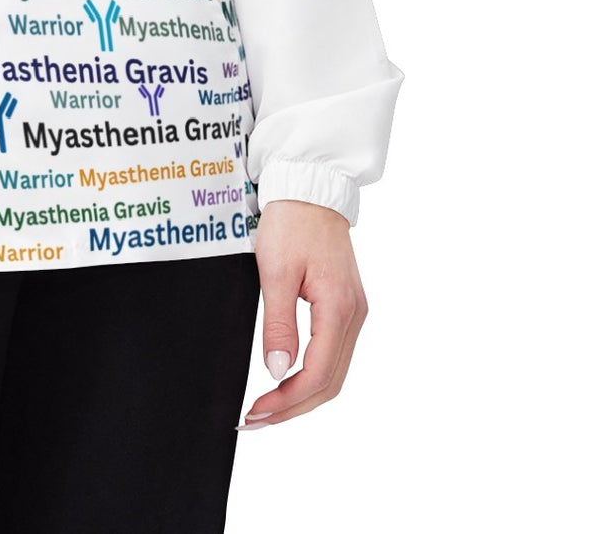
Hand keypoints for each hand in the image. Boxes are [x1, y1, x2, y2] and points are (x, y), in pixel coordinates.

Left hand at [238, 200, 368, 428]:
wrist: (309, 189)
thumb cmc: (290, 222)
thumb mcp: (275, 271)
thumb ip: (278, 324)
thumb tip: (278, 371)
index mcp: (338, 307)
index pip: (317, 373)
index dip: (287, 400)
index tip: (256, 412)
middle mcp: (353, 315)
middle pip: (329, 382)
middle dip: (293, 407)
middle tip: (256, 420)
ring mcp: (353, 311)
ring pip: (333, 372)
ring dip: (302, 395)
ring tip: (268, 409)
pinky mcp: (346, 306)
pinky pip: (333, 354)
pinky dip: (311, 375)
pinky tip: (288, 380)